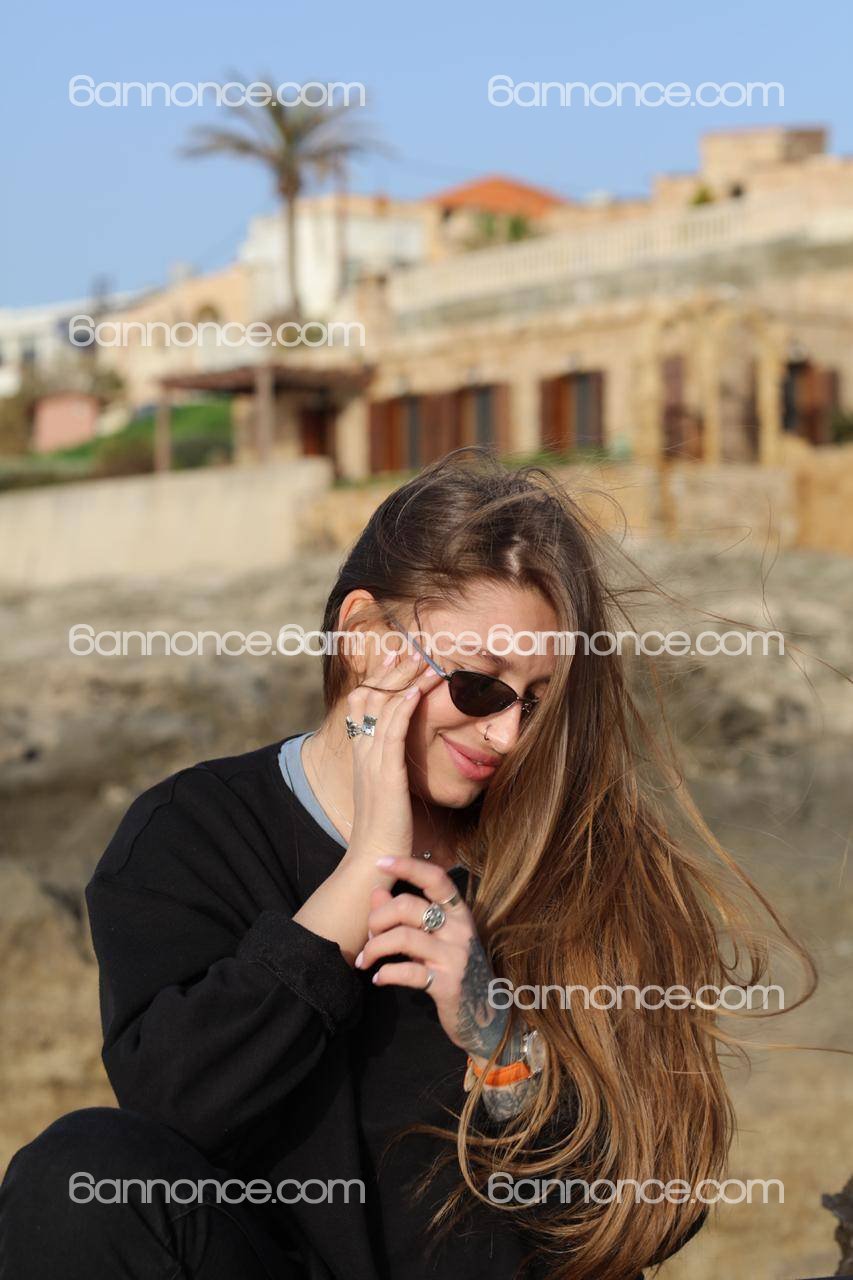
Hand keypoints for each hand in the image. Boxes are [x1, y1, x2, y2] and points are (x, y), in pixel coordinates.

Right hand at [345, 644, 443, 861]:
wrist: (374, 859)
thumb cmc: (386, 831)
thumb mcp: (385, 792)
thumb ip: (389, 772)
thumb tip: (400, 763)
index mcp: (362, 756)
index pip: (362, 706)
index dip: (376, 680)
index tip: (391, 659)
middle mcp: (363, 753)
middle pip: (371, 699)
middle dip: (389, 672)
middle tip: (407, 648)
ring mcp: (372, 762)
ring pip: (383, 709)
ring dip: (403, 681)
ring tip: (422, 659)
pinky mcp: (386, 773)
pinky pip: (393, 731)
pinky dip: (404, 707)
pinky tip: (417, 690)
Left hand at [355, 856, 512, 1062]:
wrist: (485, 1014)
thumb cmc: (454, 968)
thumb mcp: (435, 937)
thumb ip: (406, 914)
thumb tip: (376, 891)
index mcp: (459, 912)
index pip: (436, 878)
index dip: (408, 865)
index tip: (381, 862)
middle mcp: (459, 929)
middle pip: (408, 906)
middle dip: (378, 918)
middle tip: (369, 935)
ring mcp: (454, 957)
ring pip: (403, 937)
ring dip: (375, 947)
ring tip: (366, 959)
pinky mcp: (447, 984)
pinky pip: (407, 972)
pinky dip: (386, 973)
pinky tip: (378, 978)